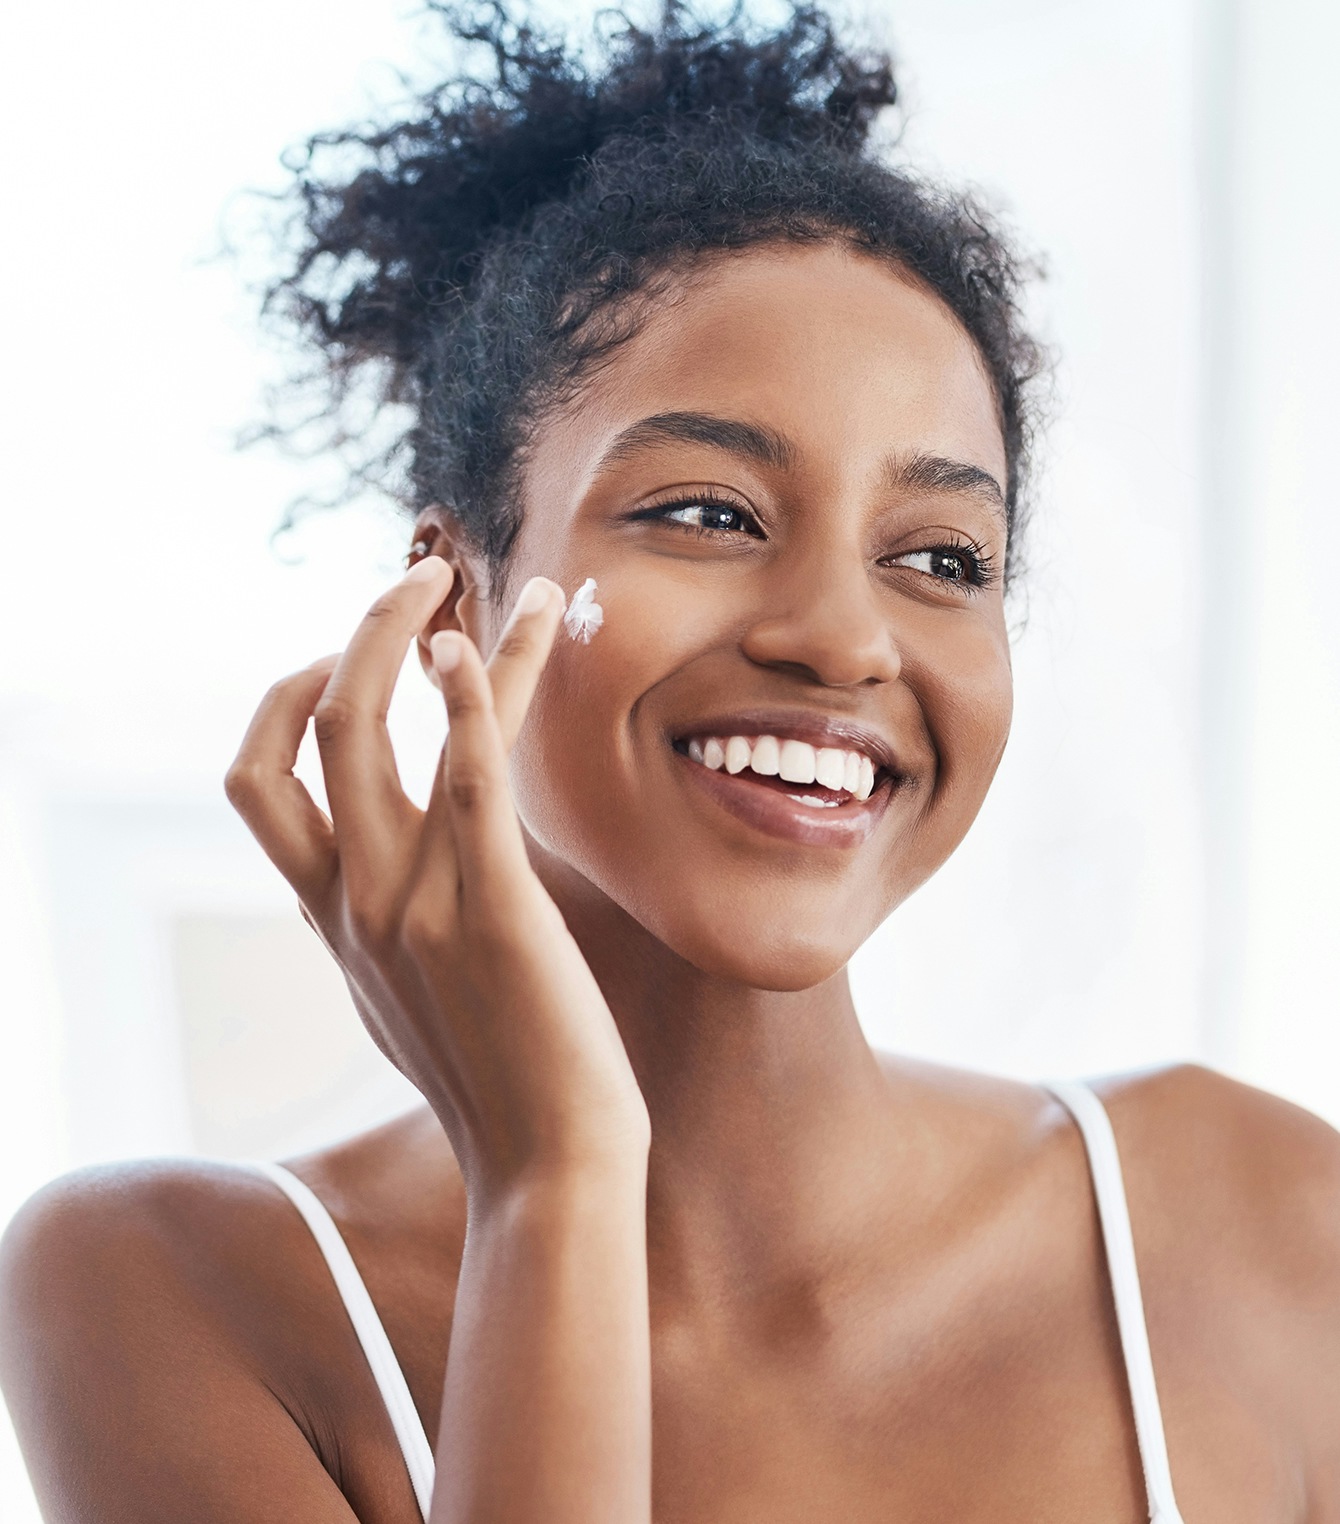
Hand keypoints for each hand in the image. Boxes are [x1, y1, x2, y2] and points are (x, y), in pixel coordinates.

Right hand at [225, 561, 648, 1198]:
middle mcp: (356, 900)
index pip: (257, 785)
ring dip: (424, 633)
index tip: (343, 660)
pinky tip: (504, 636)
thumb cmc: (498, 1084)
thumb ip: (384, 936)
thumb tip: (391, 895)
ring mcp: (415, 903)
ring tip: (465, 576)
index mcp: (334, 918)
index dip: (280, 703)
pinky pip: (471, 777)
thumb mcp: (410, 1000)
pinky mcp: (493, 908)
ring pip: (384, 732)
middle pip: (312, 731)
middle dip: (357, 636)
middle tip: (417, 578)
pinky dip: (479, 695)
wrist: (549, 1168)